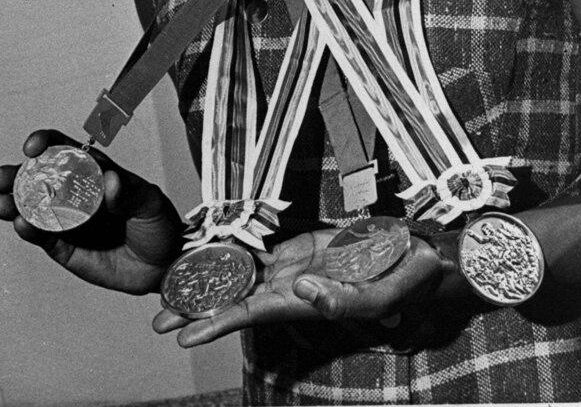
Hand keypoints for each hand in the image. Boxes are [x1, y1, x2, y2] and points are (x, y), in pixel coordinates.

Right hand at [0, 129, 183, 294]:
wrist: (164, 264)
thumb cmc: (159, 224)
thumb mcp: (150, 202)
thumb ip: (130, 192)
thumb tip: (110, 180)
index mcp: (96, 173)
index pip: (67, 152)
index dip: (47, 144)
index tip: (33, 146)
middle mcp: (77, 194)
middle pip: (39, 179)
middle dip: (14, 175)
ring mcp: (69, 221)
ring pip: (34, 209)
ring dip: (14, 204)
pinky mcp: (65, 248)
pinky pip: (44, 237)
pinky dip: (31, 231)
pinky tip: (22, 225)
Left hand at [153, 227, 447, 346]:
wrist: (422, 256)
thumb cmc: (407, 280)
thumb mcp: (384, 294)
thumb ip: (342, 299)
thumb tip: (298, 289)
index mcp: (307, 301)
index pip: (253, 315)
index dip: (219, 322)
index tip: (184, 334)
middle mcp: (292, 288)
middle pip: (237, 299)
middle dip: (198, 309)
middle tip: (158, 318)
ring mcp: (293, 266)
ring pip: (243, 275)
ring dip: (208, 281)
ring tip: (170, 287)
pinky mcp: (298, 247)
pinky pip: (259, 250)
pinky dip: (232, 252)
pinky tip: (206, 253)